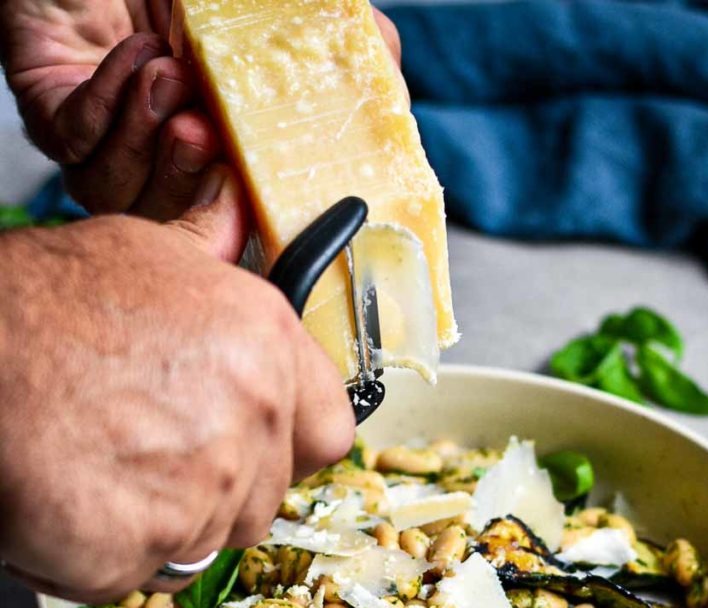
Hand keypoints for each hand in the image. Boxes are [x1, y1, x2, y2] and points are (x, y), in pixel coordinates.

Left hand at [0, 1, 405, 219]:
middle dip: (189, 178)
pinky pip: (80, 143)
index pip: (233, 226)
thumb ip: (341, 41)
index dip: (240, 220)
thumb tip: (389, 72)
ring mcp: (107, 154)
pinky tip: (133, 58)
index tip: (250, 193)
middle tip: (205, 129)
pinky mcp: (57, 126)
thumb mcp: (278, 13)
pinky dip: (109, 100)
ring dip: (148, 132)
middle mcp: (161, 171)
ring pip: (123, 194)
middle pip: (175, 226)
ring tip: (168, 73)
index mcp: (220, 162)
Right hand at [0, 168, 354, 601]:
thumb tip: (232, 214)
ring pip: (198, 542)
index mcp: (265, 346)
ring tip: (94, 466)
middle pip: (260, 499)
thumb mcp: (139, 252)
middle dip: (211, 491)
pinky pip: (132, 572)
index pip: (329, 431)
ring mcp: (201, 493)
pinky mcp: (137, 549)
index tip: (260, 447)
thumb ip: (206, 254)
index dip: (291, 445)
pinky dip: (96, 552)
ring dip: (152, 524)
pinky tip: (66, 499)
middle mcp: (251, 418)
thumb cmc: (37, 306)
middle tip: (145, 453)